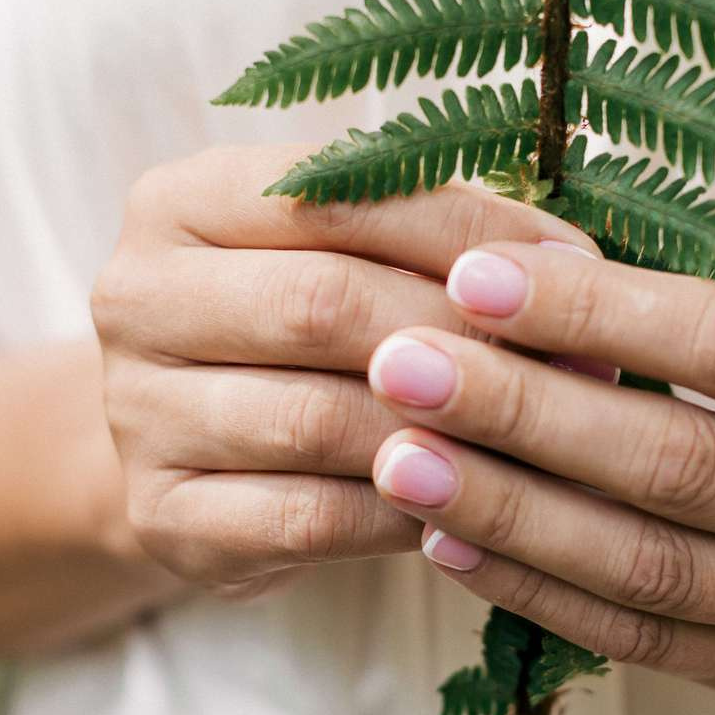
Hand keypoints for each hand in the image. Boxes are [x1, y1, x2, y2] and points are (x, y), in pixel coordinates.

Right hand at [92, 148, 602, 599]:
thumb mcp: (346, 255)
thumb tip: (576, 264)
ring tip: (548, 438)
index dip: (469, 229)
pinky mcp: (161, 519)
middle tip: (578, 363)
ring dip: (447, 432)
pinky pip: (308, 519)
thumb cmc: (302, 332)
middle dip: (465, 333)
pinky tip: (477, 507)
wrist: (188, 454)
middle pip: (322, 304)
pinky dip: (404, 513)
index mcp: (178, 201)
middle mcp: (134, 295)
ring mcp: (135, 414)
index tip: (579, 264)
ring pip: (319, 420)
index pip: (335, 195)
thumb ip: (433, 239)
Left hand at [363, 242, 714, 706]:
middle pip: (680, 466)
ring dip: (512, 512)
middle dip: (526, 412)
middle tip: (401, 361)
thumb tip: (563, 256)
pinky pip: (650, 644)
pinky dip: (543, 594)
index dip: (605, 312)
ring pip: (653, 570)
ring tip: (398, 455)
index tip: (480, 272)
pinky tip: (451, 543)